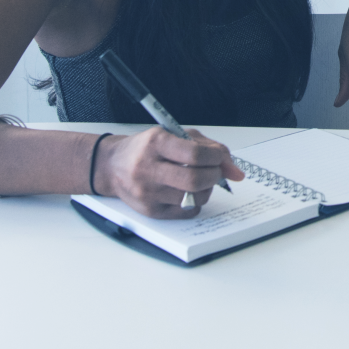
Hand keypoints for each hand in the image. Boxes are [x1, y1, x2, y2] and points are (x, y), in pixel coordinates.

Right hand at [94, 127, 244, 218]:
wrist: (112, 165)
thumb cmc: (148, 148)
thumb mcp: (175, 135)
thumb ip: (207, 147)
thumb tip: (235, 170)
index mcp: (156, 144)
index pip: (194, 154)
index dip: (216, 157)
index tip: (220, 157)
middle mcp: (148, 169)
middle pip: (194, 180)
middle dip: (214, 175)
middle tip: (216, 171)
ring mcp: (147, 193)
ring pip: (192, 198)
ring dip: (207, 189)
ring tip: (201, 180)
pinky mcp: (149, 211)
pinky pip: (185, 212)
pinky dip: (196, 202)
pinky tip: (190, 191)